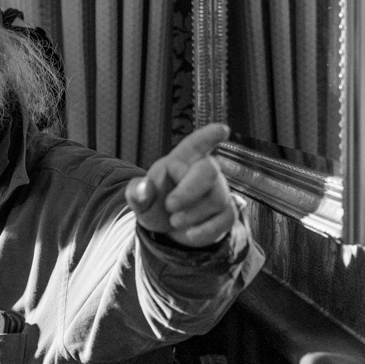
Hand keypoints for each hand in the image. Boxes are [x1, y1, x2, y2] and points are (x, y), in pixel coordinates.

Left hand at [126, 123, 237, 247]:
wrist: (169, 228)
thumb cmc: (156, 204)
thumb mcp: (141, 200)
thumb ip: (137, 193)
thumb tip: (140, 188)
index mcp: (181, 161)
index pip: (195, 144)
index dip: (207, 136)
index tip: (221, 130)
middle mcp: (204, 171)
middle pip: (208, 172)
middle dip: (188, 192)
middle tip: (170, 206)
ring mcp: (219, 190)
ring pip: (216, 199)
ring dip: (191, 215)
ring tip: (174, 221)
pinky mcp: (227, 211)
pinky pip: (224, 219)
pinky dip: (204, 230)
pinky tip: (189, 233)